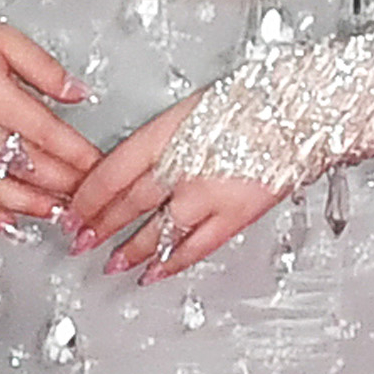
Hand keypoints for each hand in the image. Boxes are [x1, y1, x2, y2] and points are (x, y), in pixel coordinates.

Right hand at [0, 12, 99, 236]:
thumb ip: (45, 69)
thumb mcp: (4, 38)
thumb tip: (79, 93)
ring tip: (55, 213)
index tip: (100, 168)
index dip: (78, 155)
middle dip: (61, 185)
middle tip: (86, 198)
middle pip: (25, 166)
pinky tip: (5, 221)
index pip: (48, 134)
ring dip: (28, 204)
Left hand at [59, 103, 283, 280]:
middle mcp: (181, 166)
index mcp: (165, 134)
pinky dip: (170, 263)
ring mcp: (208, 195)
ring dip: (129, 250)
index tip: (71, 211)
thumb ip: (158, 142)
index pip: (110, 173)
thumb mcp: (189, 109)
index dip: (86, 198)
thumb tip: (129, 169)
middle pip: (127, 204)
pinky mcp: (235, 215)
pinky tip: (153, 273)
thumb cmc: (251, 101)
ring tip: (110, 262)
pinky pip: (194, 247)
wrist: (302, 109)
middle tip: (79, 240)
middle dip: (98, 227)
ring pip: (156, 231)